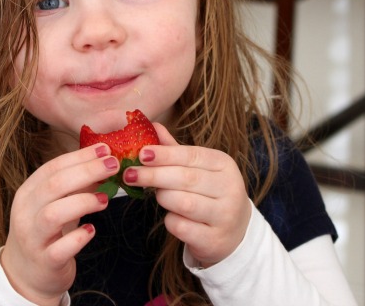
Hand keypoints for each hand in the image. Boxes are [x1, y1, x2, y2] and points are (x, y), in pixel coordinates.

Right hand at [0, 143, 117, 305]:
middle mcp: (25, 213)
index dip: (79, 157)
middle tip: (113, 166)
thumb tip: (103, 164)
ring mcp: (32, 238)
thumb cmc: (45, 232)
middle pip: (54, 185)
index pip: (52, 167)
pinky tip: (92, 230)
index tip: (104, 149)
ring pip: (53, 214)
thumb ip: (74, 186)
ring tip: (104, 199)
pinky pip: (60, 248)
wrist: (25, 276)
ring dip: (82, 202)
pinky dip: (79, 237)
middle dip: (86, 171)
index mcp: (27, 193)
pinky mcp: (44, 262)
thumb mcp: (55, 204)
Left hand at [123, 123, 251, 266]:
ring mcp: (225, 215)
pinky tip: (172, 217)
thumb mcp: (197, 168)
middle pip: (186, 178)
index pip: (191, 155)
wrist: (234, 233)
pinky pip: (182, 227)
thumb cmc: (209, 193)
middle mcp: (230, 188)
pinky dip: (170, 221)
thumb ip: (174, 150)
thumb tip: (152, 125)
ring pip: (184, 203)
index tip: (141, 154)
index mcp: (224, 164)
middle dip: (154, 175)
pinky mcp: (215, 240)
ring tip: (156, 194)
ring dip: (163, 197)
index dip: (165, 154)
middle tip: (130, 174)